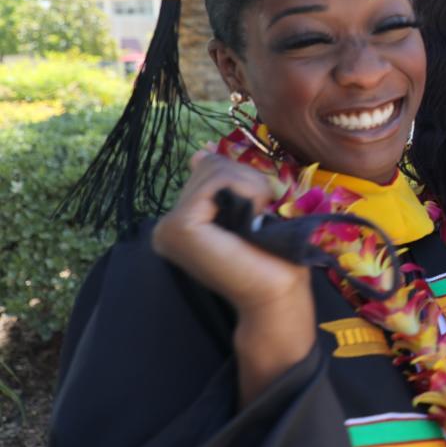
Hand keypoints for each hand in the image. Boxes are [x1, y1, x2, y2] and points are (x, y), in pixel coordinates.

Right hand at [153, 149, 310, 314]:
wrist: (278, 292)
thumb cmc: (273, 254)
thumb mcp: (246, 206)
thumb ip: (220, 181)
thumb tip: (198, 154)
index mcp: (180, 220)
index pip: (208, 168)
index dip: (242, 179)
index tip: (256, 210)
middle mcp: (166, 224)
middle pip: (211, 165)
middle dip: (248, 181)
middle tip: (259, 220)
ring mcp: (168, 227)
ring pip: (215, 169)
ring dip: (252, 188)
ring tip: (255, 223)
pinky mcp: (179, 227)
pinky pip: (217, 181)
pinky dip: (247, 192)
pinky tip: (251, 222)